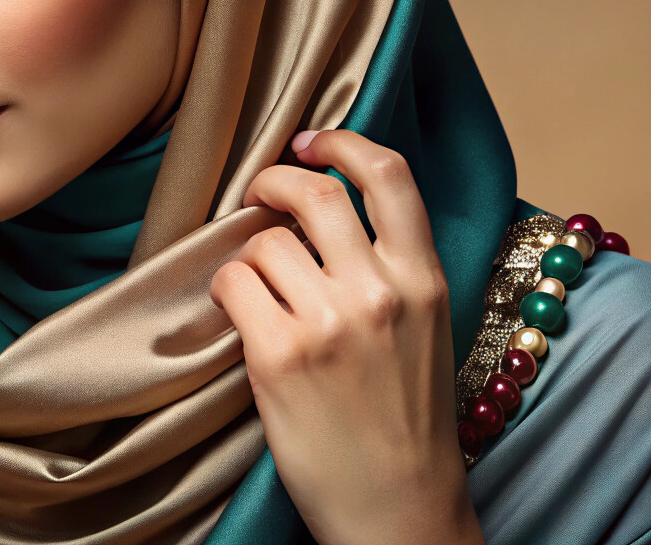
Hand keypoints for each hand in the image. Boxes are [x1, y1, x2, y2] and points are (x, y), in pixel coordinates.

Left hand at [209, 129, 481, 544]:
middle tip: (257, 197)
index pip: (389, 175)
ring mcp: (329, 323)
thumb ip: (388, 267)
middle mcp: (380, 291)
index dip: (342, 142)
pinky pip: (231, 285)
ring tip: (259, 295)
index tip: (310, 143)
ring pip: (263, 243)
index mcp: (424, 279)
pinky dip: (226, 293)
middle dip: (272, 183)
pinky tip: (239, 319)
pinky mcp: (280, 356)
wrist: (398, 509)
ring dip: (248, 259)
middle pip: (313, 193)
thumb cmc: (405, 420)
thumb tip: (322, 210)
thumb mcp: (424, 328)